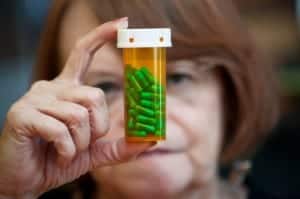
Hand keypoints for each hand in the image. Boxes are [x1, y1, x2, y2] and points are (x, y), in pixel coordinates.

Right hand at [0, 17, 152, 198]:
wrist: (27, 180)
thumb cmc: (59, 159)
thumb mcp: (95, 151)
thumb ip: (121, 145)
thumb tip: (151, 139)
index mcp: (67, 89)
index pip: (84, 53)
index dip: (102, 36)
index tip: (123, 24)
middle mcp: (51, 87)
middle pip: (94, 94)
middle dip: (97, 127)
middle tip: (84, 143)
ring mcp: (34, 99)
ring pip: (79, 115)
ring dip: (80, 143)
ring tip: (66, 151)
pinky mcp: (21, 115)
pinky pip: (60, 130)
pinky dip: (66, 150)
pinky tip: (57, 154)